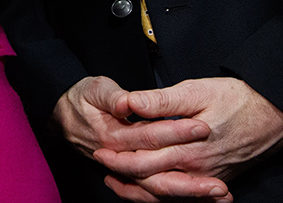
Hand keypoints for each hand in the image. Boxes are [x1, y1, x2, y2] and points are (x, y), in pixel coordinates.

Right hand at [52, 77, 222, 201]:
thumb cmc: (80, 100)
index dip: (176, 132)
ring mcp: (125, 171)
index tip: (203, 127)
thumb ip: (113, 97)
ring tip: (220, 194)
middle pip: (156, 175)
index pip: (148, 136)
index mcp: (111, 136)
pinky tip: (204, 198)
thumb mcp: (94, 89)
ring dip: (190, 195)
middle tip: (220, 183)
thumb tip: (129, 104)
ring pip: (158, 190)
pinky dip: (179, 198)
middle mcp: (119, 159)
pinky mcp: (132, 175)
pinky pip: (155, 194)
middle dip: (191, 182)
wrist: (62, 116)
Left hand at [93, 78, 282, 201]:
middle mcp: (198, 168)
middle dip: (124, 174)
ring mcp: (208, 177)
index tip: (100, 149)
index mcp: (188, 147)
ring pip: (167, 193)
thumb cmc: (236, 98)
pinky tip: (150, 191)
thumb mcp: (196, 91)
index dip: (119, 156)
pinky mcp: (217, 179)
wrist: (275, 113)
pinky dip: (165, 196)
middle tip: (102, 165)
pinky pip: (185, 196)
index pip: (144, 158)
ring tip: (118, 184)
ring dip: (140, 191)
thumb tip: (130, 102)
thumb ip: (161, 101)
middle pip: (152, 179)